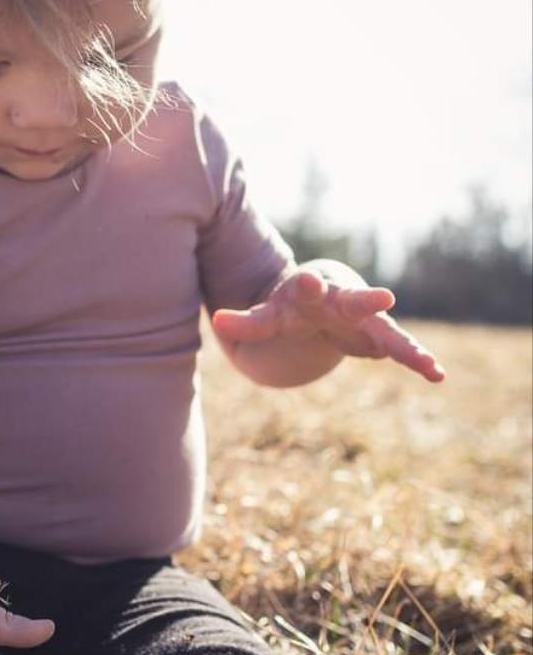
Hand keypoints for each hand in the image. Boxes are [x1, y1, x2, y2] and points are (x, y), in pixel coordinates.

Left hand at [211, 267, 444, 382]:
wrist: (322, 297)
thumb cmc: (291, 307)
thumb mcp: (268, 316)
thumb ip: (246, 322)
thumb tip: (217, 321)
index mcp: (309, 294)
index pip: (305, 288)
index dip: (307, 285)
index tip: (309, 279)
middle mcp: (342, 301)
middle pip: (353, 300)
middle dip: (366, 298)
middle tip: (384, 296)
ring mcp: (365, 319)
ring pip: (386, 330)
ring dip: (404, 345)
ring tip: (424, 362)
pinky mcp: (381, 336)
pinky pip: (400, 349)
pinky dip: (418, 360)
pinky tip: (438, 374)